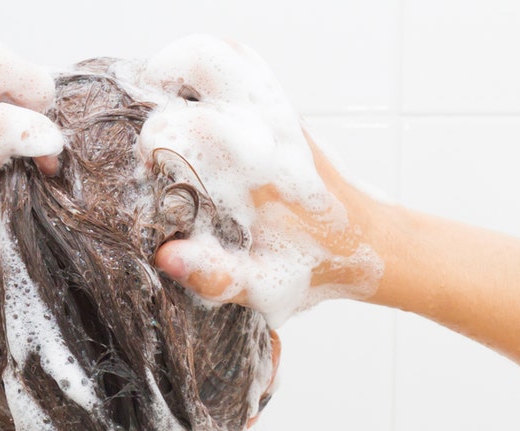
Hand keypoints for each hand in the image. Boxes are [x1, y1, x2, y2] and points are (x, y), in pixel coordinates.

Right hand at [139, 36, 386, 325]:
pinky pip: (245, 69)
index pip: (190, 127)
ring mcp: (279, 116)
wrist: (370, 245)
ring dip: (188, 68)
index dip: (156, 142)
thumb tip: (168, 257)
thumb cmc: (314, 265)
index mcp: (258, 171)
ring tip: (165, 95)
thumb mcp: (262, 284)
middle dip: (167, 75)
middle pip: (209, 63)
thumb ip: (215, 274)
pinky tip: (195, 105)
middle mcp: (270, 131)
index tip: (149, 166)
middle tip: (149, 108)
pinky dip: (212, 75)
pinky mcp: (286, 115)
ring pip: (229, 57)